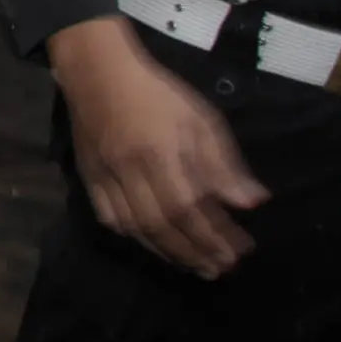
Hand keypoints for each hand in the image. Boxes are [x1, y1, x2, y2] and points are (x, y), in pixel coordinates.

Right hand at [53, 20, 270, 278]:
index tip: (241, 250)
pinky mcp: (89, 178)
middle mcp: (131, 169)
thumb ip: (223, 163)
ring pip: (136, 227)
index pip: (190, 206)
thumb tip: (251, 203)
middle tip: (220, 269)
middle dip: (196, 252)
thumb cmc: (157, 93)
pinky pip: (109, 218)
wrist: (97, 72)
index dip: (215, 234)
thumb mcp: (201, 118)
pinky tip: (154, 245)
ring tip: (194, 267)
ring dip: (168, 253)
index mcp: (161, 151)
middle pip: (164, 224)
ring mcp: (105, 176)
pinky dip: (134, 237)